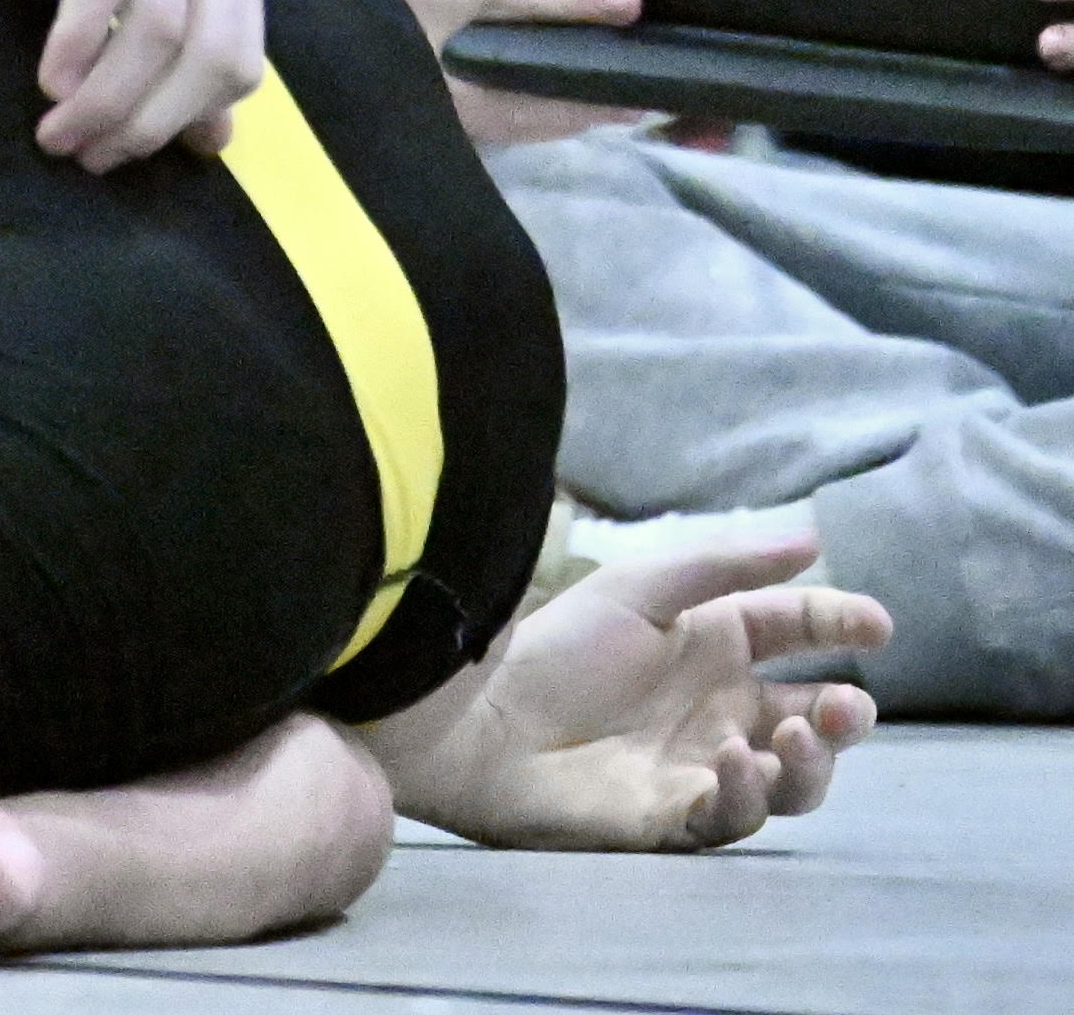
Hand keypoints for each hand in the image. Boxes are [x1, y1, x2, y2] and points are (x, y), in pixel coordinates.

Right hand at [0, 0, 264, 171]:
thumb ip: (178, 38)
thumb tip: (213, 139)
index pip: (240, 64)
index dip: (182, 122)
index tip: (119, 153)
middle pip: (208, 56)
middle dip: (146, 125)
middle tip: (85, 156)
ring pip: (158, 27)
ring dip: (107, 98)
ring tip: (58, 134)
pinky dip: (80, 40)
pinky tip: (48, 78)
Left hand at [414, 541, 888, 850]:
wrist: (478, 718)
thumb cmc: (553, 647)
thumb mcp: (641, 589)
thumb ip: (725, 564)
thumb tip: (813, 539)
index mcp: (711, 643)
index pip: (795, 632)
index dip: (838, 624)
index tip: (878, 624)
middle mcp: (717, 706)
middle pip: (813, 719)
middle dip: (846, 715)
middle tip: (850, 705)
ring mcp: (701, 764)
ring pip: (793, 780)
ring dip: (811, 762)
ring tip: (793, 735)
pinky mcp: (677, 816)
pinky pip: (735, 815)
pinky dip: (747, 791)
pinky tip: (730, 759)